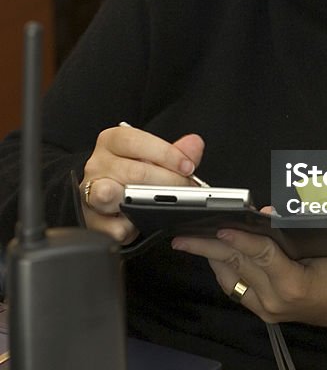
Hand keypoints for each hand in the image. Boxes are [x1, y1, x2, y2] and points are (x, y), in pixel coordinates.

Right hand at [80, 126, 204, 243]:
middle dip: (167, 182)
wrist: (104, 197)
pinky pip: (111, 226)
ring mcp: (89, 192)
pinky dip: (129, 228)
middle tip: (186, 190)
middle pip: (133, 171)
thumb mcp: (154, 158)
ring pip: (112, 195)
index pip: (136, 141)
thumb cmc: (132, 174)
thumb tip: (194, 144)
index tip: (188, 167)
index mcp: (112, 142)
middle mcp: (97, 164)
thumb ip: (176, 153)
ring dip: (140, 201)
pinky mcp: (90, 220)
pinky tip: (140, 224)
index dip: (166, 154)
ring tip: (157, 202)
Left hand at [172, 224, 326, 330]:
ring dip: (210, 259)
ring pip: (230, 279)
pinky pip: (236, 290)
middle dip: (208, 248)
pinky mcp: (266, 314)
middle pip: (237, 265)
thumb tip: (265, 213)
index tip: (219, 224)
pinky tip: (215, 258)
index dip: (239, 236)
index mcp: (293, 283)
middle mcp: (275, 301)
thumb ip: (295, 227)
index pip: (259, 253)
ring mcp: (268, 310)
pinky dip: (224, 271)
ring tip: (190, 242)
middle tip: (183, 236)